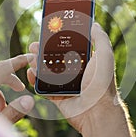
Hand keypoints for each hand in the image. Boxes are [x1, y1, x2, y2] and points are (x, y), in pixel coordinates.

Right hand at [27, 22, 135, 136]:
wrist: (97, 111)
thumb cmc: (102, 83)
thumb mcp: (105, 56)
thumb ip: (101, 39)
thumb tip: (94, 24)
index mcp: (85, 62)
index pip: (69, 47)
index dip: (58, 40)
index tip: (49, 33)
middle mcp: (75, 73)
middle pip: (55, 58)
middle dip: (43, 50)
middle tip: (34, 44)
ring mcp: (65, 85)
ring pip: (47, 72)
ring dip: (37, 63)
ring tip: (30, 56)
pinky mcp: (58, 97)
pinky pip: (43, 87)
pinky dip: (35, 80)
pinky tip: (31, 73)